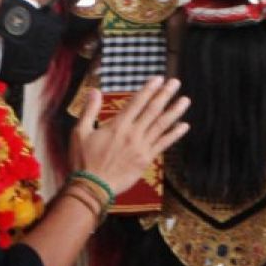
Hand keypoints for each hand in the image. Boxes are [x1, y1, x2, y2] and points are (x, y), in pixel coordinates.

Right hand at [70, 77, 189, 195]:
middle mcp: (132, 134)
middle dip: (165, 95)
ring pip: (161, 125)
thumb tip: (94, 91)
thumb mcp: (80, 132)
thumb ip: (89, 110)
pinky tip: (184, 126)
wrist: (92, 186)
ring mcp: (141, 147)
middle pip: (152, 110)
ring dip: (174, 111)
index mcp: (117, 125)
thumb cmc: (83, 160)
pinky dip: (175, 135)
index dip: (149, 89)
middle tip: (176, 82)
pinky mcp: (146, 160)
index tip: (158, 79)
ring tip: (185, 100)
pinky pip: (164, 144)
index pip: (136, 102)